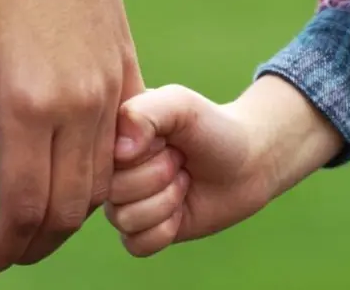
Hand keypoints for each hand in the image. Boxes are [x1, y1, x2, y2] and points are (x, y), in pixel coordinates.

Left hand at [0, 0, 143, 281]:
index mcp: (27, 103)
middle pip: (70, 207)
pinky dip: (98, 178)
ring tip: (36, 225)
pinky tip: (72, 179)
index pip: (25, 206)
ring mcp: (110, 92)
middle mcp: (79, 107)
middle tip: (8, 255)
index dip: (4, 250)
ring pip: (101, 183)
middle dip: (36, 245)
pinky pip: (121, 147)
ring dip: (68, 217)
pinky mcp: (127, 75)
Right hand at [104, 76, 342, 256]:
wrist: (247, 162)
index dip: (143, 153)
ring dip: (166, 202)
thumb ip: (144, 112)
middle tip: (180, 161)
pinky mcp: (141, 231)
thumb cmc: (211, 128)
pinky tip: (181, 211)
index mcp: (110, 136)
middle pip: (114, 192)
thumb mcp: (181, 104)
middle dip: (159, 177)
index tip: (166, 139)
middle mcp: (110, 170)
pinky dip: (166, 230)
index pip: (103, 158)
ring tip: (183, 181)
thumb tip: (118, 153)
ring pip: (125, 220)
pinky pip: (137, 244)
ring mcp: (123, 202)